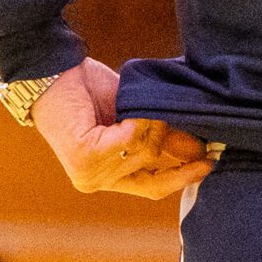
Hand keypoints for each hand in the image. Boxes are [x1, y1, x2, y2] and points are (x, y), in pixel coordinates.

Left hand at [32, 58, 212, 199]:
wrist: (52, 73)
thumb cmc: (89, 92)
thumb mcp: (130, 118)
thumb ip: (156, 136)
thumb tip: (198, 146)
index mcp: (104, 176)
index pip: (152, 188)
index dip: (183, 177)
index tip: (209, 163)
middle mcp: (94, 181)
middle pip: (156, 168)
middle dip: (175, 144)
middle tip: (188, 126)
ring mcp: (89, 172)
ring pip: (147, 150)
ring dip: (153, 122)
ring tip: (141, 103)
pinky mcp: (86, 155)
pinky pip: (132, 137)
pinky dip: (139, 119)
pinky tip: (128, 105)